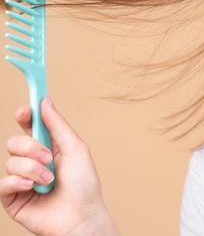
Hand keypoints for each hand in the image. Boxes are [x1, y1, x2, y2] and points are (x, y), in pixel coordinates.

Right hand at [1, 98, 119, 235]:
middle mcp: (33, 162)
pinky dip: (18, 183)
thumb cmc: (83, 185)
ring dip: (32, 169)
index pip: (29, 127)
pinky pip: (2, 183)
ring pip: (10, 161)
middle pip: (15, 142)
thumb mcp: (75, 148)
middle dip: (31, 148)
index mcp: (49, 148)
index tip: (25, 111)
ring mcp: (21, 180)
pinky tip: (33, 188)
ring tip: (48, 181)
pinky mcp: (12, 198)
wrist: (80, 216)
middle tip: (48, 158)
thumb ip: (58, 125)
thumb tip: (45, 101)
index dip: (25, 116)